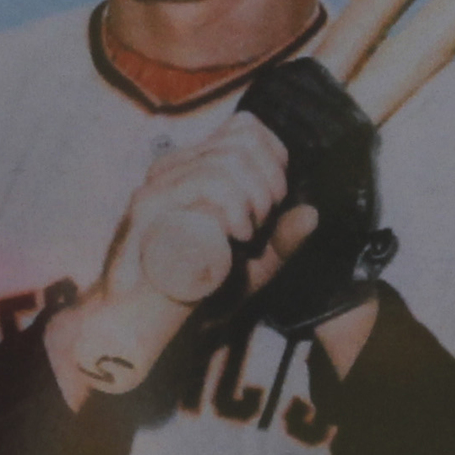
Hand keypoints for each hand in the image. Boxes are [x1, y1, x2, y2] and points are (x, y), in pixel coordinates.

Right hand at [48, 118, 296, 396]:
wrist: (143, 325)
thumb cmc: (194, 293)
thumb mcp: (251, 268)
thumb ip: (280, 244)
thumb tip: (312, 213)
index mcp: (193, 167)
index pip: (245, 129)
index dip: (274, 161)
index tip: (273, 208)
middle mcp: (173, 167)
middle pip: (241, 143)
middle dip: (269, 184)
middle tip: (260, 228)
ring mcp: (157, 185)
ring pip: (226, 162)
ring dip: (254, 199)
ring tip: (248, 236)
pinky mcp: (146, 208)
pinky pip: (202, 184)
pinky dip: (234, 204)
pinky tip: (238, 233)